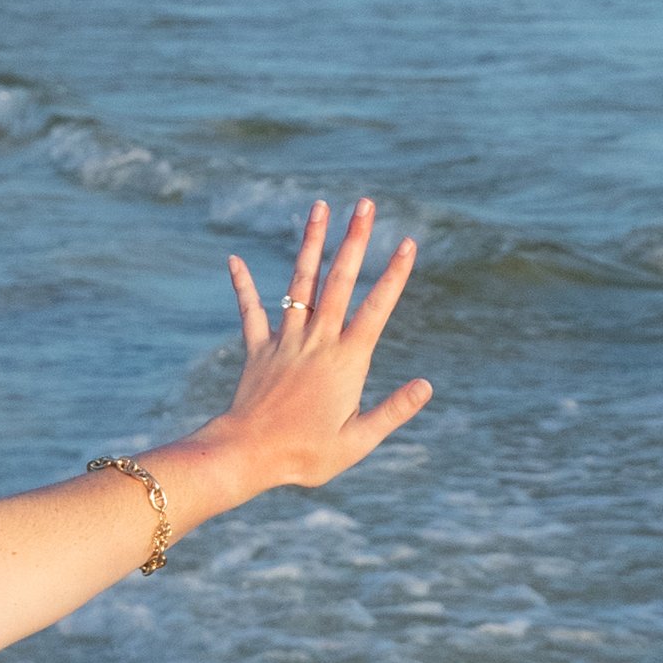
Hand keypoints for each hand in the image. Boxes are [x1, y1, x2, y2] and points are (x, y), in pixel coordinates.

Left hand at [189, 199, 430, 493]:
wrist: (245, 457)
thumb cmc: (306, 455)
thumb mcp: (359, 440)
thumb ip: (393, 410)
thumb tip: (427, 385)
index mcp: (346, 360)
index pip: (376, 308)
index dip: (394, 274)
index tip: (407, 242)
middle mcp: (318, 341)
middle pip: (340, 280)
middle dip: (354, 240)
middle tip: (364, 204)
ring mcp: (286, 341)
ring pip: (301, 283)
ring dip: (311, 243)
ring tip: (319, 208)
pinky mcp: (258, 351)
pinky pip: (251, 312)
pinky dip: (244, 285)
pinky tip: (234, 259)